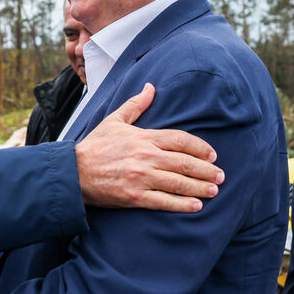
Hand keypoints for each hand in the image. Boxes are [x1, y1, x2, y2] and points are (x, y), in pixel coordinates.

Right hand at [76, 83, 223, 211]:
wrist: (73, 172)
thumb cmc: (94, 146)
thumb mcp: (114, 120)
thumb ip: (135, 105)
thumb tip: (150, 87)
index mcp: (143, 137)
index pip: (181, 140)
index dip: (200, 148)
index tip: (212, 155)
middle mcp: (145, 157)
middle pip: (185, 162)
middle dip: (206, 170)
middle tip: (220, 176)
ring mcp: (141, 178)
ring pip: (178, 183)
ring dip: (200, 187)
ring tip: (214, 190)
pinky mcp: (134, 197)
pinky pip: (164, 201)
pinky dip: (182, 204)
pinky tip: (196, 206)